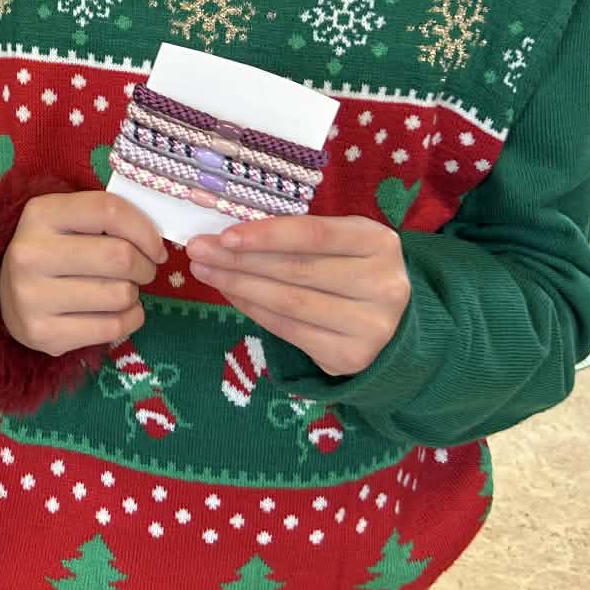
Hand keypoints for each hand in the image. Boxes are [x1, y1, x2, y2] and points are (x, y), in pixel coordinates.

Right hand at [0, 190, 166, 356]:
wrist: (6, 296)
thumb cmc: (53, 251)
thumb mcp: (69, 219)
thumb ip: (107, 218)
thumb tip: (157, 240)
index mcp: (40, 214)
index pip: (109, 212)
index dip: (145, 230)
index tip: (155, 247)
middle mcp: (30, 253)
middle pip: (120, 257)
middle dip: (145, 266)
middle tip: (143, 270)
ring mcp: (32, 297)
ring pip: (120, 295)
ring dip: (133, 294)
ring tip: (121, 290)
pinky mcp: (42, 334)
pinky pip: (112, 328)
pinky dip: (129, 320)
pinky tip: (118, 313)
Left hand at [185, 216, 410, 375]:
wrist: (391, 322)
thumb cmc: (352, 268)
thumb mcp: (340, 241)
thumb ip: (298, 235)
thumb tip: (229, 233)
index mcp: (379, 243)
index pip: (314, 234)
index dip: (267, 235)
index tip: (225, 234)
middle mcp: (383, 285)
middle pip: (296, 271)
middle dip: (240, 259)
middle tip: (199, 250)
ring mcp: (370, 326)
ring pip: (289, 303)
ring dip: (239, 285)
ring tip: (205, 270)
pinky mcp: (350, 357)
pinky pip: (289, 330)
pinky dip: (253, 310)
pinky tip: (230, 293)